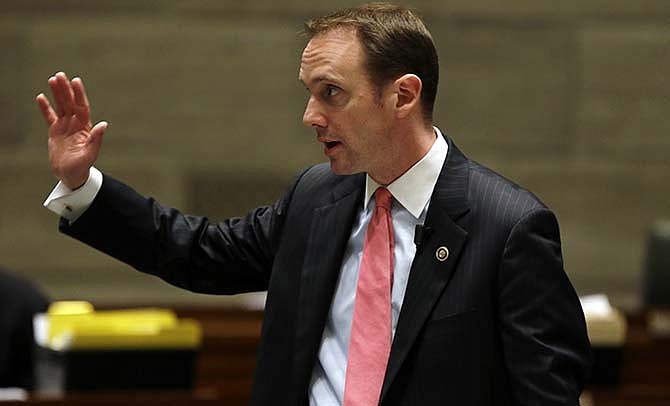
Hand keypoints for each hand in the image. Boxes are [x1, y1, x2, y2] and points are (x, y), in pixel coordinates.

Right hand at [36, 72, 106, 189]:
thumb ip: (96, 138)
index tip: (75, 81)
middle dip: (65, 89)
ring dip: (57, 93)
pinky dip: (45, 108)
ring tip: (52, 79)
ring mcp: (65, 127)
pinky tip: (41, 97)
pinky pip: (49, 117)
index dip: (79, 94)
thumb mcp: (90, 153)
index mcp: (85, 127)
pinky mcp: (55, 132)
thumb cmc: (82, 166)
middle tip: (60, 75)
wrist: (71, 175)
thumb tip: (103, 124)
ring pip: (60, 106)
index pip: (82, 107)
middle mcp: (75, 124)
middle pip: (70, 103)